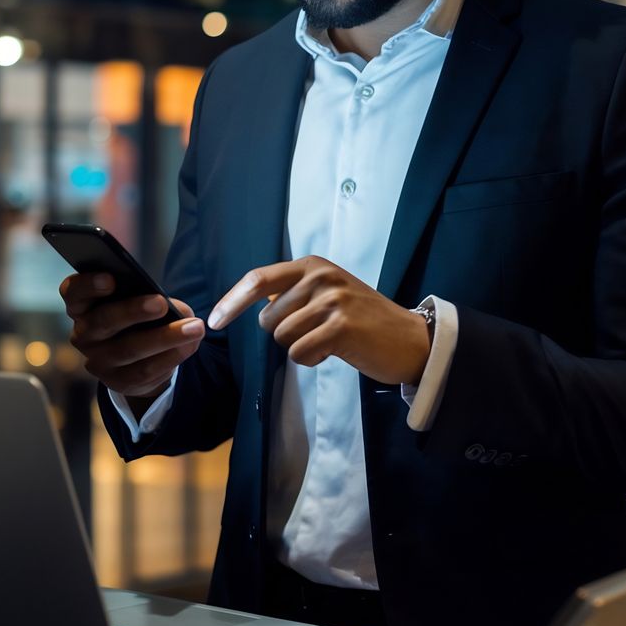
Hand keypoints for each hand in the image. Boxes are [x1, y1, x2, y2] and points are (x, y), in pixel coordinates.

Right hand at [60, 272, 204, 398]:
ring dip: (165, 337)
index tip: (111, 278)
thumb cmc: (136, 316)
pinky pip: (144, 371)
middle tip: (162, 303)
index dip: (88, 285)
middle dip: (133, 311)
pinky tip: (191, 344)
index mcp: (82, 306)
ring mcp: (98, 361)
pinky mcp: (117, 382)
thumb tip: (178, 310)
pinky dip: (171, 356)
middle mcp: (83, 334)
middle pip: (103, 321)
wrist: (137, 356)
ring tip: (194, 327)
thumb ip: (149, 296)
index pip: (73, 292)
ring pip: (129, 350)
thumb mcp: (137, 300)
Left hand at [208, 256, 430, 385]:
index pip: (259, 280)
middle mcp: (321, 276)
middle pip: (268, 319)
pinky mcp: (340, 327)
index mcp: (313, 265)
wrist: (410, 339)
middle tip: (319, 333)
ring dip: (302, 348)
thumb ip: (292, 294)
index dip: (232, 302)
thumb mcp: (327, 294)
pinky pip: (299, 353)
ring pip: (283, 338)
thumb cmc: (364, 320)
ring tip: (331, 341)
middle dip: (285, 335)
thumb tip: (252, 305)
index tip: (214, 321)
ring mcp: (332, 300)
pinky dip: (312, 360)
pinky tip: (336, 352)